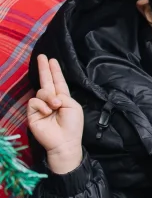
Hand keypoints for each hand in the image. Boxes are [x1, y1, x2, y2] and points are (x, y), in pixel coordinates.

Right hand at [27, 54, 83, 173]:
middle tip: (42, 56)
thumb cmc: (72, 125)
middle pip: (46, 81)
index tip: (52, 60)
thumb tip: (50, 94)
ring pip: (41, 91)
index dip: (55, 71)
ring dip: (49, 97)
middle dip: (44, 68)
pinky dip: (42, 105)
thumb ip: (62, 95)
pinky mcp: (32, 113)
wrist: (64, 141)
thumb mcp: (72, 106)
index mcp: (63, 98)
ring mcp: (41, 107)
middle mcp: (51, 100)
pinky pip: (34, 101)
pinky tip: (47, 111)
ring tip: (55, 106)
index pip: (58, 82)